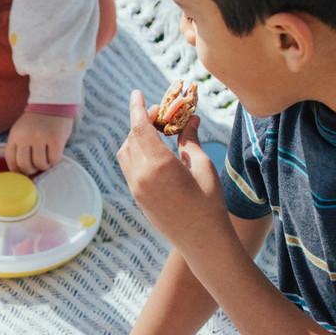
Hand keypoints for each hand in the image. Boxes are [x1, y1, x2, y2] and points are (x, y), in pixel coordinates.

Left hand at [6, 112, 72, 174]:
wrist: (53, 102)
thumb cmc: (37, 121)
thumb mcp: (21, 130)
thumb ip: (19, 146)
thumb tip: (19, 170)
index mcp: (15, 135)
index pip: (10, 160)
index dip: (16, 170)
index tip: (22, 173)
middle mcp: (26, 137)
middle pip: (24, 165)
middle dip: (30, 171)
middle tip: (36, 167)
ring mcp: (41, 138)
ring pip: (40, 164)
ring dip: (44, 167)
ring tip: (46, 160)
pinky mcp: (56, 139)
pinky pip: (53, 160)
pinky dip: (54, 162)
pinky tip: (54, 156)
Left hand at [117, 90, 229, 252]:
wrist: (202, 242)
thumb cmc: (210, 203)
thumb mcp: (203, 166)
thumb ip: (190, 140)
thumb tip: (189, 118)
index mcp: (158, 166)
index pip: (140, 128)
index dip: (137, 108)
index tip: (136, 93)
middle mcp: (140, 176)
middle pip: (131, 138)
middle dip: (142, 121)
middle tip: (163, 114)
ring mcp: (135, 188)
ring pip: (125, 153)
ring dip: (136, 137)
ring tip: (159, 131)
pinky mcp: (137, 197)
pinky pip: (129, 167)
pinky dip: (136, 153)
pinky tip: (155, 150)